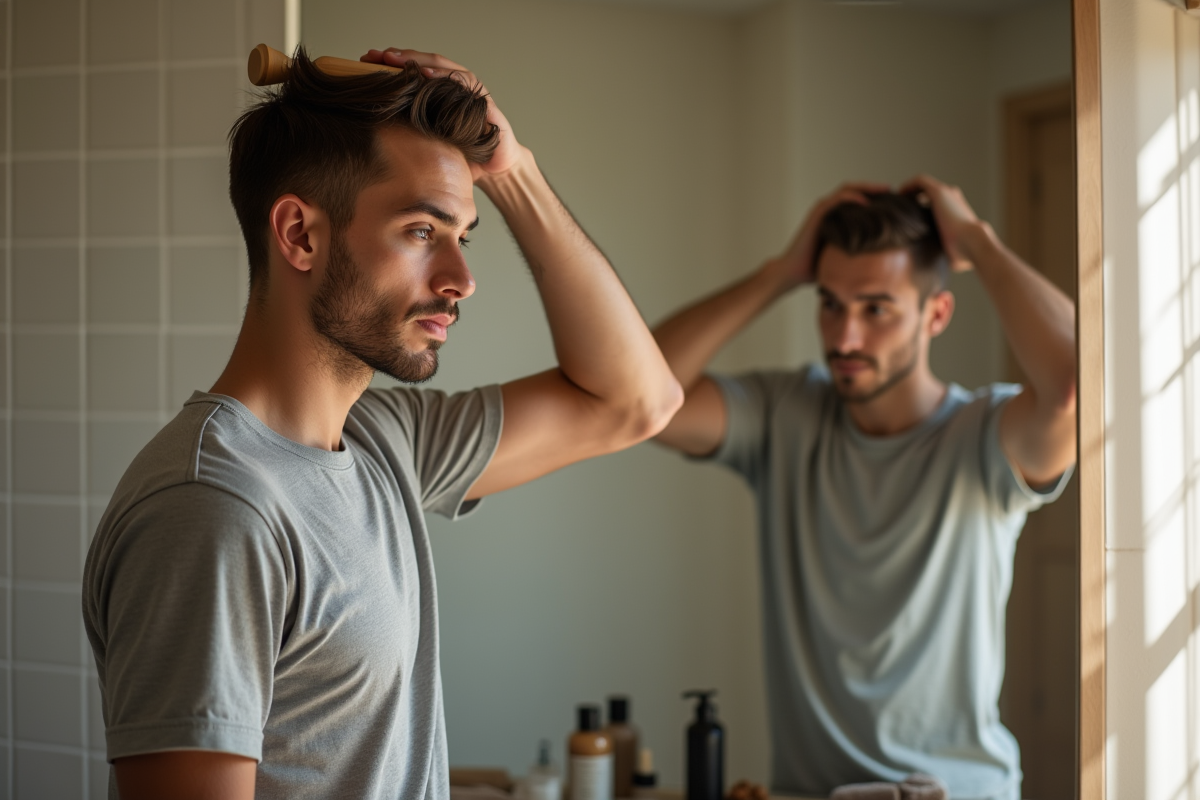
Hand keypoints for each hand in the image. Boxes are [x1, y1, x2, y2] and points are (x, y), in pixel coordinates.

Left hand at [361, 48, 523, 179]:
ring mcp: (472, 93)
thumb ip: (412, 132)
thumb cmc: (465, 155)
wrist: (498, 169)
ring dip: (421, 63)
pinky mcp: (486, 105)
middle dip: (403, 57)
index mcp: (444, 92)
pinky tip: (428, 77)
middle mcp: (459, 87)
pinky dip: (446, 79)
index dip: (393, 64)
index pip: (416, 71)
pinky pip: (465, 87)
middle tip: (378, 55)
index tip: (367, 61)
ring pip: (445, 69)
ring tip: (399, 61)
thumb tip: (374, 134)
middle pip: (428, 63)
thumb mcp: (432, 143)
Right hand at [762, 181, 890, 291]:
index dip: (878, 198)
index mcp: (837, 217)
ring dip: (867, 187)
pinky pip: (837, 200)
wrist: (795, 272)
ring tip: (886, 190)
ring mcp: (823, 210)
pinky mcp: (817, 214)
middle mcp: (830, 210)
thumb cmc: (818, 267)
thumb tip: (886, 258)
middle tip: (895, 191)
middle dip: (876, 189)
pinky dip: (852, 197)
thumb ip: (861, 250)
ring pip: (848, 190)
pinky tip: (866, 202)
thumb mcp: (846, 256)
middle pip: (856, 190)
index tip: (896, 202)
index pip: (860, 199)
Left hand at [899, 174, 982, 271]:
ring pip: (924, 184)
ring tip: (896, 200)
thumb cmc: (963, 253)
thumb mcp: (952, 253)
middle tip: (899, 207)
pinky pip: (920, 180)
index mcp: (956, 211)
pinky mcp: (939, 191)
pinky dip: (908, 185)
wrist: (972, 244)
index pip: (938, 204)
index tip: (908, 217)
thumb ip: (944, 254)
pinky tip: (899, 194)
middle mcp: (952, 199)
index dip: (922, 208)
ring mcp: (946, 193)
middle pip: (930, 192)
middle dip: (914, 197)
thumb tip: (941, 268)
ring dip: (909, 190)